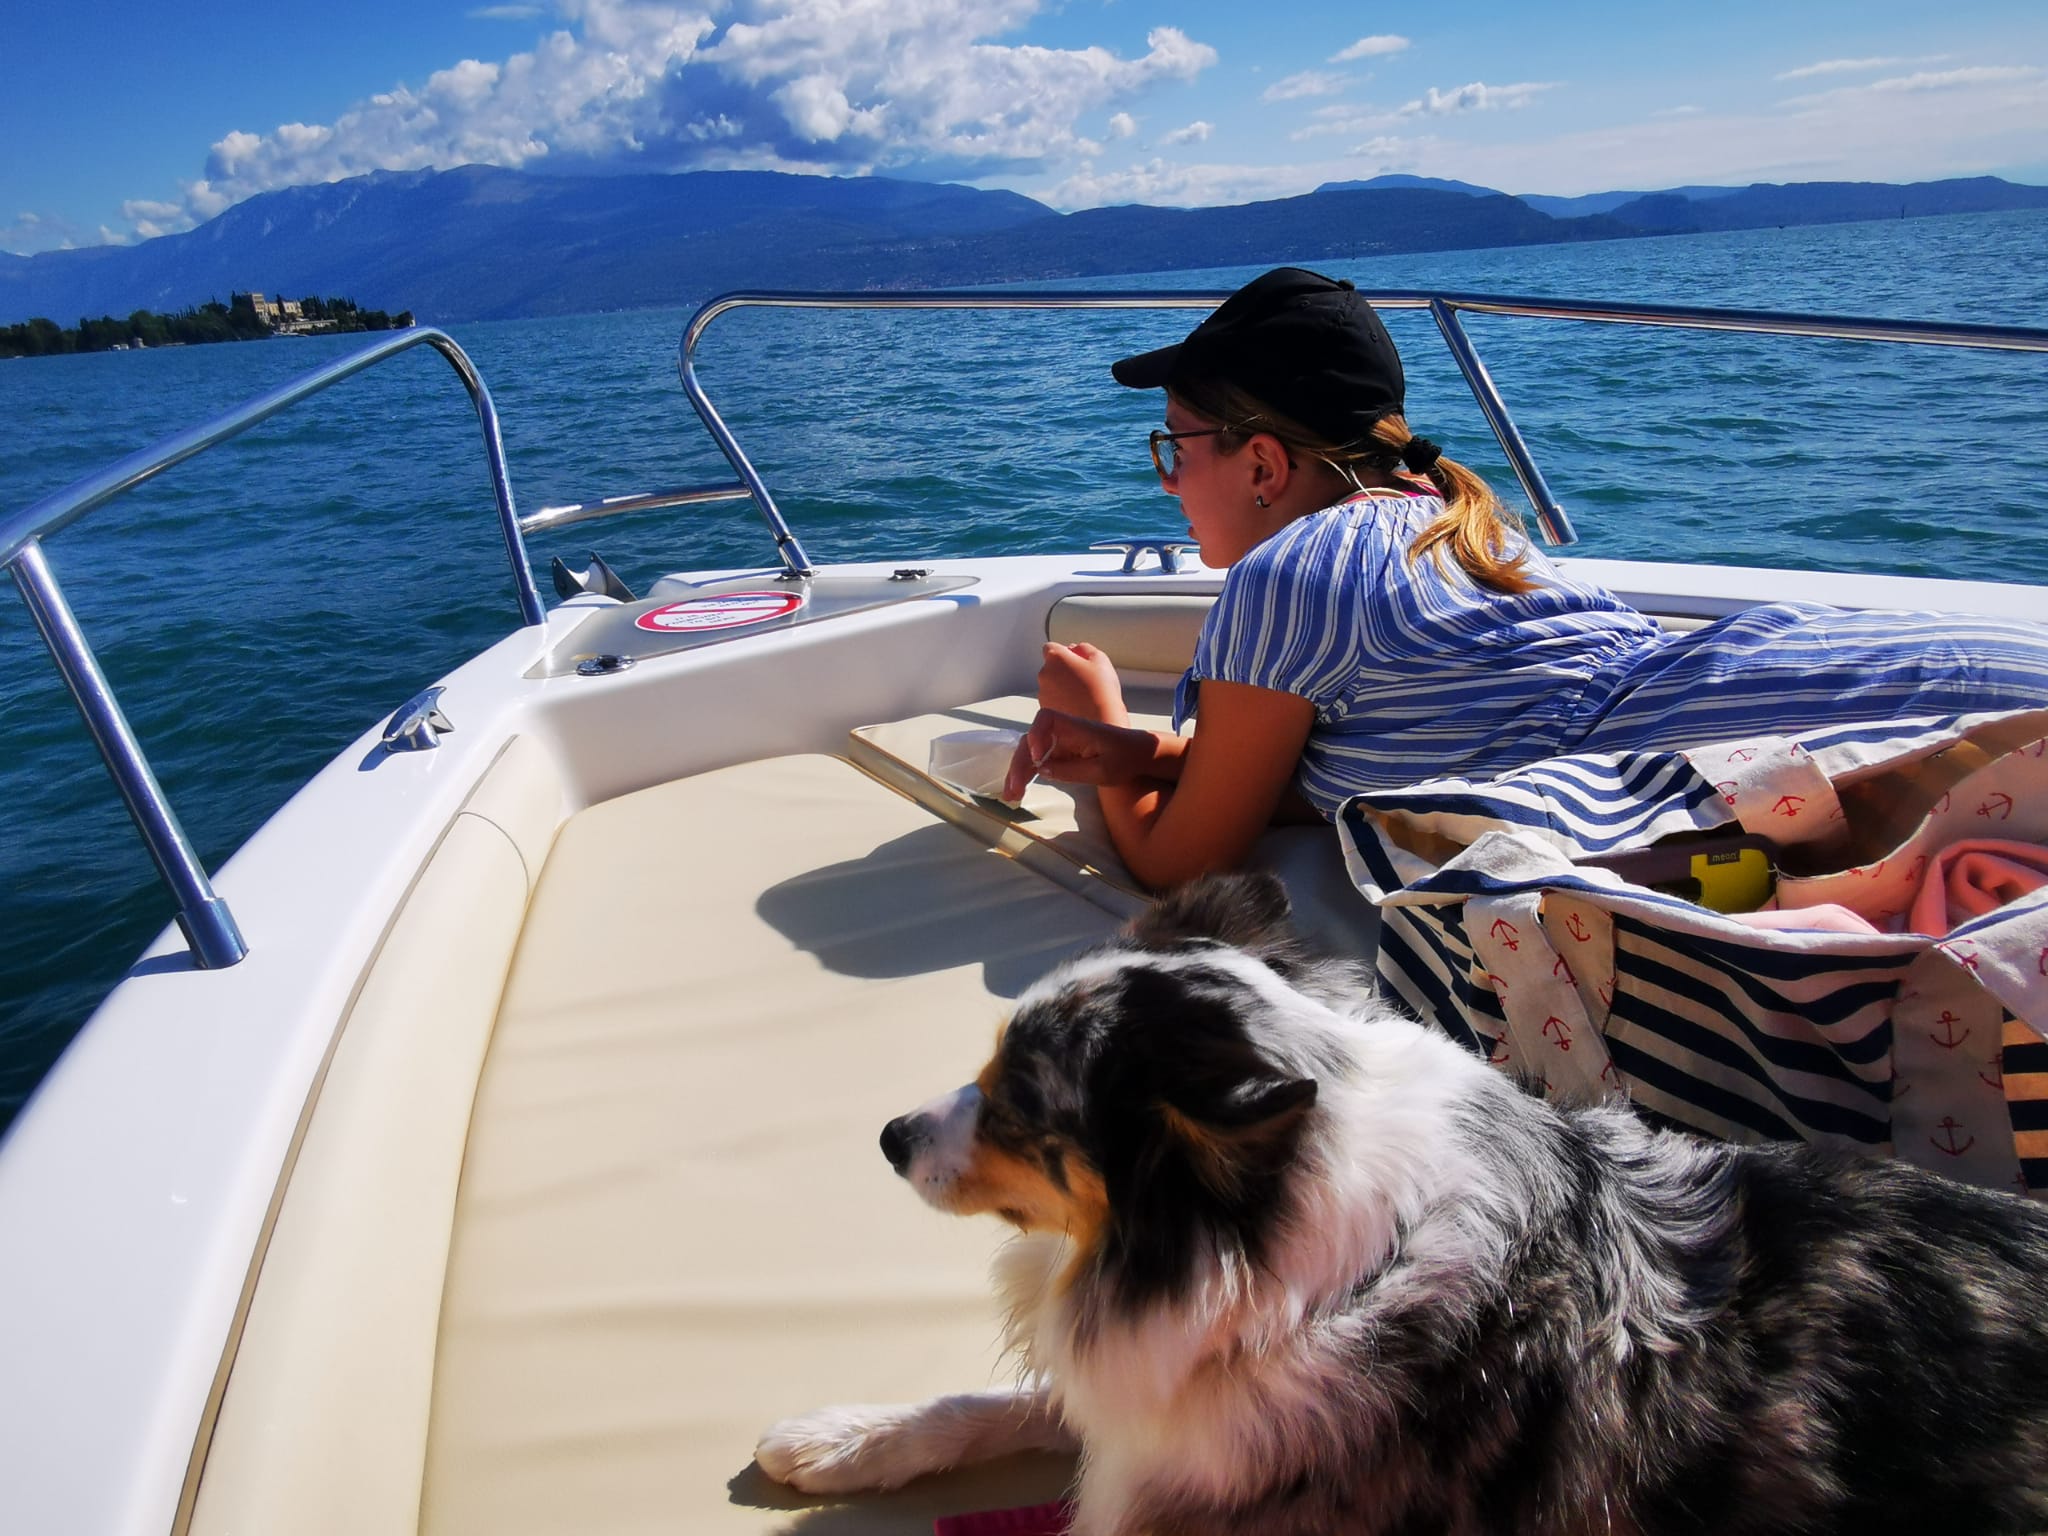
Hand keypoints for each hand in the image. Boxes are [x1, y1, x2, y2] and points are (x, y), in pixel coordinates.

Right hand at [1002, 709, 1155, 802]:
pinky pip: (1038, 761)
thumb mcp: (1103, 770)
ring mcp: (1059, 742)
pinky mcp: (1060, 753)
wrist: (1139, 754)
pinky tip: (1018, 791)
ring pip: (1030, 753)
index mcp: (1076, 728)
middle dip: (1019, 764)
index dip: (1036, 734)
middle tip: (1013, 790)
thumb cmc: (1126, 759)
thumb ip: (1072, 770)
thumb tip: (1042, 769)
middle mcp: (1064, 732)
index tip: (1036, 757)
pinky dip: (1027, 774)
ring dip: (1018, 772)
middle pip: (1032, 741)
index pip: (1047, 719)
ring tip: (1010, 796)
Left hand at [1036, 641, 1126, 724]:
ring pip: (1051, 685)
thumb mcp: (1100, 659)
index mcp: (1056, 658)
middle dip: (1064, 670)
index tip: (1076, 659)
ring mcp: (1043, 694)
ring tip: (1083, 695)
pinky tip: (1078, 706)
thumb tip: (1075, 649)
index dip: (1064, 652)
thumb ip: (1084, 648)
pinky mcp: (1046, 711)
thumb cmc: (1101, 690)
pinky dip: (1061, 701)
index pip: (1051, 647)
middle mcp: (1044, 674)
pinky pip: (1052, 701)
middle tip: (1084, 679)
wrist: (1100, 723)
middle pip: (1051, 667)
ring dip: (1062, 687)